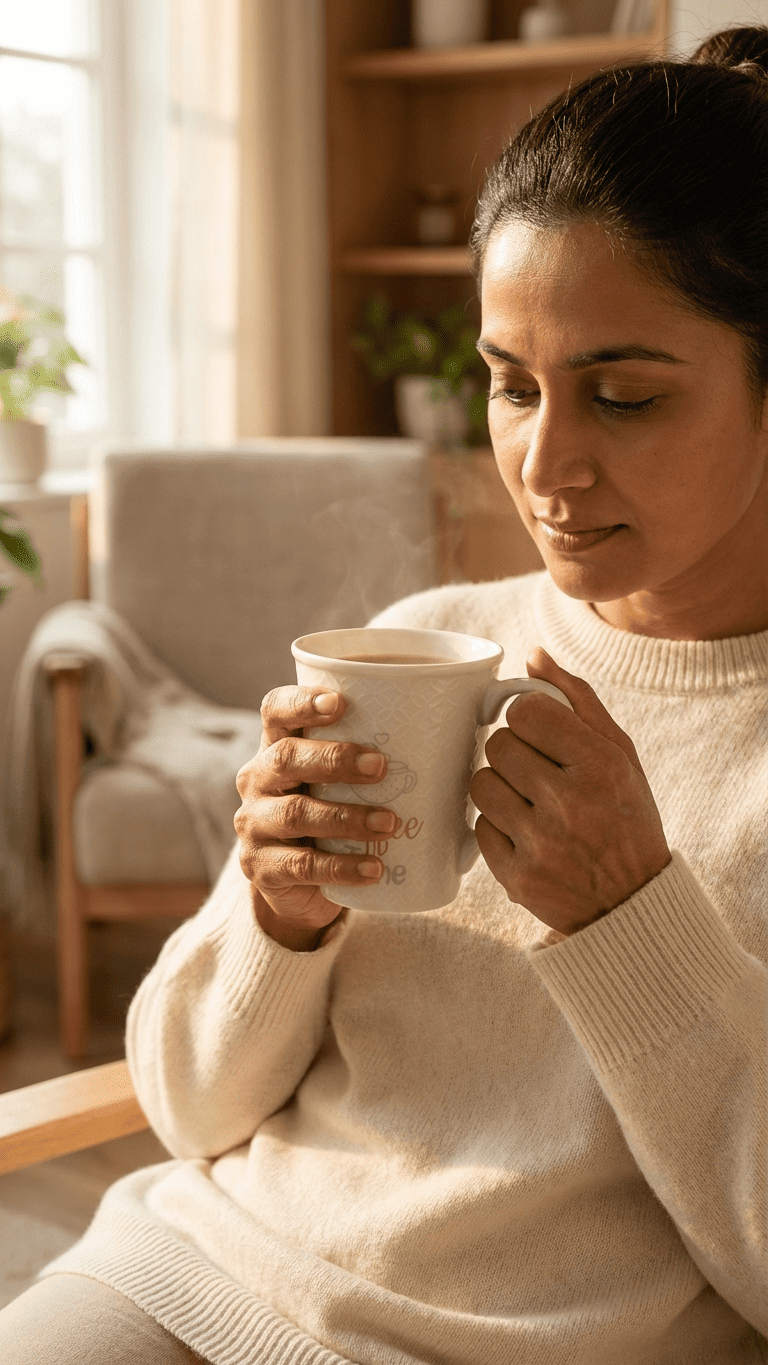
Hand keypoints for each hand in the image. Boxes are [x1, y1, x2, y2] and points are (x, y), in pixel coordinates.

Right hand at [235, 687, 393, 950]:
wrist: (298, 883)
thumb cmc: (335, 812)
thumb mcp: (346, 782)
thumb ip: (386, 753)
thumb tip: (478, 717)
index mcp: (277, 745)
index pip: (276, 711)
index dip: (302, 702)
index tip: (341, 702)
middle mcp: (257, 779)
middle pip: (286, 757)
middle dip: (335, 759)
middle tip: (382, 766)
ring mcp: (254, 825)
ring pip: (296, 813)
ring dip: (346, 817)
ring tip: (390, 822)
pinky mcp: (262, 869)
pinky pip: (302, 866)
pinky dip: (342, 867)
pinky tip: (375, 869)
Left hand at [469, 648, 670, 935]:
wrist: (631, 905)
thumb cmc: (626, 818)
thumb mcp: (621, 756)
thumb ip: (578, 701)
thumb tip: (532, 656)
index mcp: (601, 766)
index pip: (525, 712)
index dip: (524, 717)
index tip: (537, 731)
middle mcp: (571, 804)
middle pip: (498, 746)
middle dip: (513, 753)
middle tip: (536, 771)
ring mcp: (541, 844)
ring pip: (481, 784)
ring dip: (499, 787)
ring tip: (528, 801)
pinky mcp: (517, 878)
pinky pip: (479, 827)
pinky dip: (497, 826)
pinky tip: (526, 834)